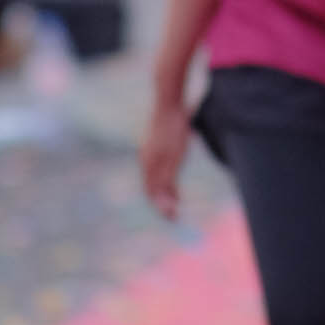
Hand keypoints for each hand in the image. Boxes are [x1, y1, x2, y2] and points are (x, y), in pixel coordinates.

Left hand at [141, 91, 193, 220]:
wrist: (168, 107)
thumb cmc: (170, 119)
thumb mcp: (167, 136)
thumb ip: (168, 147)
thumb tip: (175, 153)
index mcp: (147, 157)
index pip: (149, 183)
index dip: (157, 197)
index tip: (166, 207)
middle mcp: (149, 162)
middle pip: (151, 189)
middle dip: (160, 205)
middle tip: (170, 218)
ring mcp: (158, 161)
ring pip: (158, 188)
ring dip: (165, 204)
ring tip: (173, 216)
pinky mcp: (169, 159)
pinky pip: (168, 181)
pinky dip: (171, 194)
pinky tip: (177, 202)